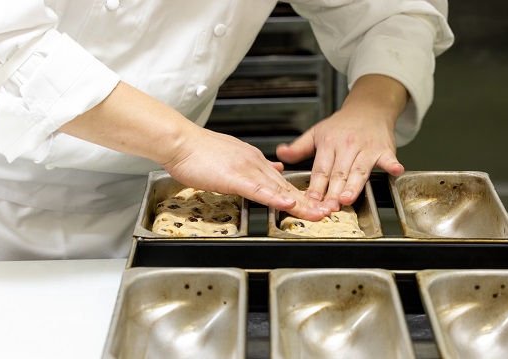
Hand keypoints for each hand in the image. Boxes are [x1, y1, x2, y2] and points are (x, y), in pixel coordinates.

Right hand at [162, 125, 324, 220]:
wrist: (180, 141)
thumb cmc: (197, 152)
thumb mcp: (231, 156)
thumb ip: (252, 166)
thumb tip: (273, 170)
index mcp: (253, 160)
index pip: (281, 182)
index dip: (300, 195)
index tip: (314, 206)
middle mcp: (255, 163)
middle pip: (286, 187)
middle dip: (308, 202)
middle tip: (327, 213)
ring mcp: (246, 169)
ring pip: (278, 189)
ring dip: (299, 203)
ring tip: (317, 214)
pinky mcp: (233, 177)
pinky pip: (258, 189)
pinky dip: (274, 197)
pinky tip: (287, 203)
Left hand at [276, 74, 407, 214]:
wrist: (368, 108)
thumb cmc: (342, 125)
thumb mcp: (317, 132)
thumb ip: (299, 148)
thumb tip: (280, 154)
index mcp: (329, 143)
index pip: (320, 169)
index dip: (315, 187)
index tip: (310, 201)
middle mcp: (347, 146)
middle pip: (338, 173)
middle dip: (332, 192)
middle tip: (327, 208)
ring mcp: (366, 148)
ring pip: (359, 170)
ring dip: (353, 185)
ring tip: (346, 199)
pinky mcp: (384, 149)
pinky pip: (389, 158)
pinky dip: (392, 164)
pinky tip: (395, 170)